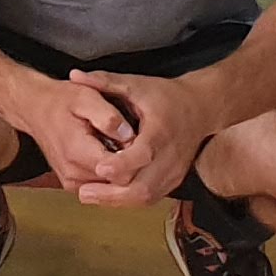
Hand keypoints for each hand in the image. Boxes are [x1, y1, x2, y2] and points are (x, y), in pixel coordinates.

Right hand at [12, 71, 142, 195]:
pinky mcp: (72, 184)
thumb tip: (128, 135)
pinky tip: (105, 151)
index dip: (134, 155)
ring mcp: (72, 181)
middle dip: (129, 163)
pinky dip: (108, 171)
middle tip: (125, 138)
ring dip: (119, 168)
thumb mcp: (86, 96)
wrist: (34, 108)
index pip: (120, 172)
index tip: (133, 137)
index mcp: (77, 152)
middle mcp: (73, 173)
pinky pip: (101, 184)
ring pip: (112, 186)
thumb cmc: (60, 100)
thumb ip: (108, 116)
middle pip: (118, 182)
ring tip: (114, 143)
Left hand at [67, 69, 214, 209]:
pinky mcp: (173, 180)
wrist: (200, 108)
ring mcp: (174, 172)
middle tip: (85, 193)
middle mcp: (171, 156)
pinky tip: (107, 196)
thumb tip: (74, 75)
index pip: (144, 154)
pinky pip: (150, 197)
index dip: (122, 163)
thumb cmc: (166, 96)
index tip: (100, 168)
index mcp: (161, 131)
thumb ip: (104, 82)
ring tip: (90, 197)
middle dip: (114, 194)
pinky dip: (128, 200)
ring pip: (146, 197)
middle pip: (144, 186)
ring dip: (118, 201)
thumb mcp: (136, 84)